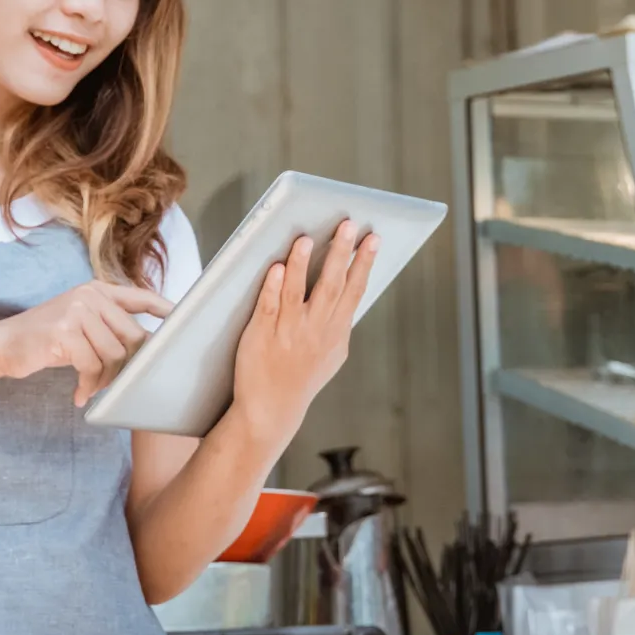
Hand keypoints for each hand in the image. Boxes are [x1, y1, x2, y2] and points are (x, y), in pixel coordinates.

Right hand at [0, 281, 170, 405]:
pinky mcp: (63, 332)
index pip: (140, 297)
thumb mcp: (81, 324)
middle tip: (115, 383)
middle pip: (132, 335)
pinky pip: (92, 366)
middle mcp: (89, 295)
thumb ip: (110, 328)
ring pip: (114, 355)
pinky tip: (80, 395)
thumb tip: (148, 347)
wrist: (3, 345)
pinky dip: (88, 386)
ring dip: (106, 380)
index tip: (181, 320)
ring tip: (93, 388)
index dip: (163, 308)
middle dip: (129, 365)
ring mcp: (76, 311)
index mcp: (97, 290)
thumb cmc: (47, 340)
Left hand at [230, 222, 380, 443]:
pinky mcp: (261, 333)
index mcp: (336, 331)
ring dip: (302, 263)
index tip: (373, 237)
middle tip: (347, 224)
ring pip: (296, 290)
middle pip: (330, 284)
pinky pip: (269, 304)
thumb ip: (341, 323)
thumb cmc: (302, 377)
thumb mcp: (333, 354)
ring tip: (306, 238)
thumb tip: (351, 288)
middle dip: (341, 252)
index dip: (364, 262)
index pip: (354, 289)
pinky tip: (276, 267)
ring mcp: (288, 331)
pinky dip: (273, 285)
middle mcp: (315, 329)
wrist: (271, 409)